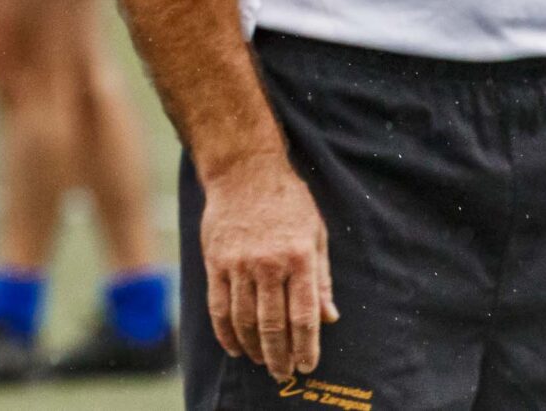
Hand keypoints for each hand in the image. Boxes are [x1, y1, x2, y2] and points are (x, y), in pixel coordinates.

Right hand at [200, 153, 336, 380]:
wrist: (243, 170)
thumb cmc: (287, 201)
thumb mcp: (316, 235)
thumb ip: (321, 279)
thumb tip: (330, 318)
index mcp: (299, 259)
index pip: (303, 316)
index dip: (306, 347)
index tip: (307, 366)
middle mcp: (268, 264)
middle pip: (272, 324)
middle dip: (279, 356)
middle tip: (283, 374)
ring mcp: (238, 263)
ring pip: (244, 319)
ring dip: (254, 347)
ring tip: (262, 362)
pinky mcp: (215, 261)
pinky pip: (218, 305)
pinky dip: (225, 331)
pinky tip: (234, 346)